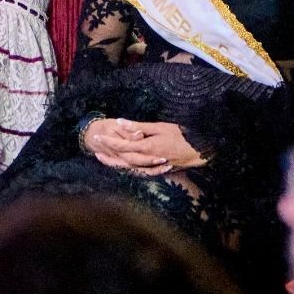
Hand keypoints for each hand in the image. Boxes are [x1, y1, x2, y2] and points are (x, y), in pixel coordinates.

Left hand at [84, 119, 204, 175]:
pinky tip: (121, 165)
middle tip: (95, 147)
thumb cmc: (181, 136)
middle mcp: (145, 160)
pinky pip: (136, 171)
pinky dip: (126, 168)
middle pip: (121, 158)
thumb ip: (139, 126)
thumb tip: (120, 122)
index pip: (122, 145)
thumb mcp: (160, 127)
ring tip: (102, 157)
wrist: (198, 152)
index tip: (98, 136)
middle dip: (107, 152)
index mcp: (146, 148)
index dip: (108, 142)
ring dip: (113, 162)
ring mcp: (150, 167)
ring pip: (127, 167)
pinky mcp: (155, 171)